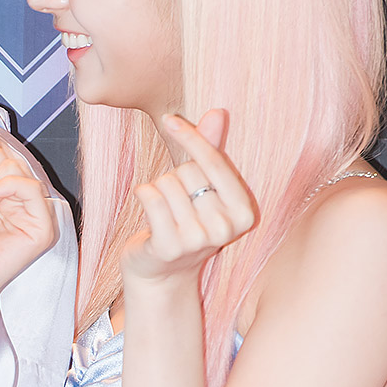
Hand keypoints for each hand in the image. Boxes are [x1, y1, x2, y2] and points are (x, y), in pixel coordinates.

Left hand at [122, 110, 256, 288]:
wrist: (163, 274)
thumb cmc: (185, 224)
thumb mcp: (204, 189)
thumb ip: (212, 151)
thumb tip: (217, 112)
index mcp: (244, 212)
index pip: (215, 162)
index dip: (191, 138)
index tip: (170, 119)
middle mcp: (226, 228)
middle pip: (188, 172)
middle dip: (175, 178)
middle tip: (176, 204)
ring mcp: (198, 240)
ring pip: (167, 182)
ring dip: (158, 189)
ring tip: (164, 213)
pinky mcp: (169, 246)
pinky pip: (150, 196)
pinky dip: (142, 194)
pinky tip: (147, 211)